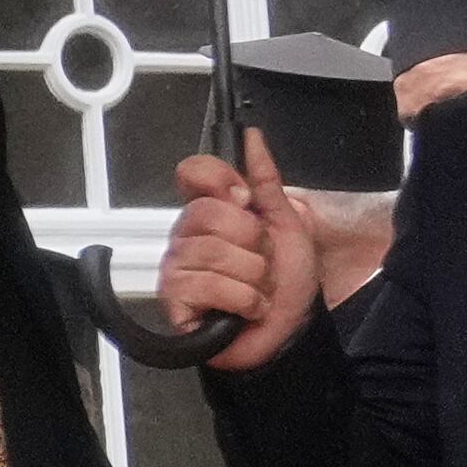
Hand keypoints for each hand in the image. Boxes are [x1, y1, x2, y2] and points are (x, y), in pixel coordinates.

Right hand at [156, 129, 320, 373]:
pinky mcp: (175, 302)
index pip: (192, 172)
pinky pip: (206, 285)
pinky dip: (242, 300)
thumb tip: (252, 136)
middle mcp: (186, 236)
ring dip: (254, 276)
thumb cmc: (286, 281)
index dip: (220, 180)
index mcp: (209, 211)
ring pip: (213, 252)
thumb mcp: (286, 223)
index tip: (247, 202)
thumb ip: (266, 180)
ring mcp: (176, 268)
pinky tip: (246, 310)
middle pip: (208, 212)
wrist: (290, 331)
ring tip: (258, 291)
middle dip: (252, 241)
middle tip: (261, 261)